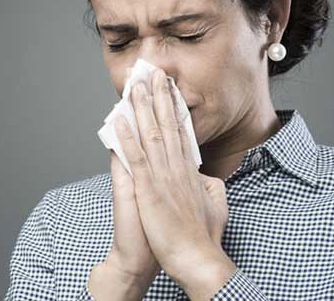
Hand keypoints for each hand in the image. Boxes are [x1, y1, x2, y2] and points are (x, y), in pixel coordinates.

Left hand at [114, 68, 233, 288]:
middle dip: (159, 98)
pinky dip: (127, 136)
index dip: (173, 109)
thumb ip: (208, 187)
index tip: (169, 89)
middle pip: (167, 125)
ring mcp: (163, 177)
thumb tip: (205, 178)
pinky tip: (119, 118)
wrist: (197, 259)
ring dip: (142, 108)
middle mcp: (177, 168)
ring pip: (152, 134)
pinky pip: (136, 157)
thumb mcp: (214, 204)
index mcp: (189, 171)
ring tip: (135, 85)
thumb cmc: (202, 237)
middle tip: (153, 73)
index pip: (181, 133)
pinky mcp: (149, 189)